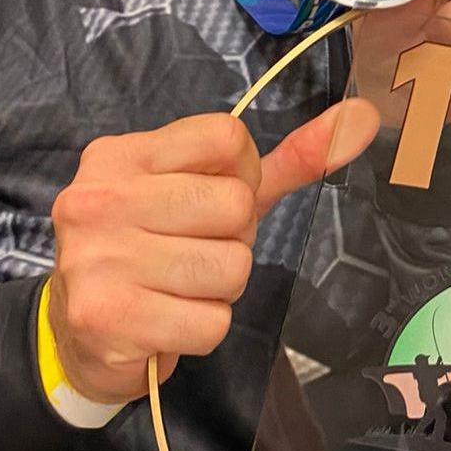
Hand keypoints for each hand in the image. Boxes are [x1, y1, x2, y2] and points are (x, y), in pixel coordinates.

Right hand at [49, 103, 380, 404]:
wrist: (84, 336)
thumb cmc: (164, 249)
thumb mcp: (224, 193)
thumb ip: (293, 157)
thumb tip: (366, 113)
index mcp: (123, 154)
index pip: (228, 137)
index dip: (241, 177)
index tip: (208, 202)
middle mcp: (100, 197)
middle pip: (236, 205)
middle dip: (234, 239)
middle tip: (192, 254)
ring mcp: (96, 258)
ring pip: (231, 266)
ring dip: (221, 288)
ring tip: (179, 288)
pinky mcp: (105, 317)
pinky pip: (210, 322)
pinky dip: (202, 330)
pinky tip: (166, 321)